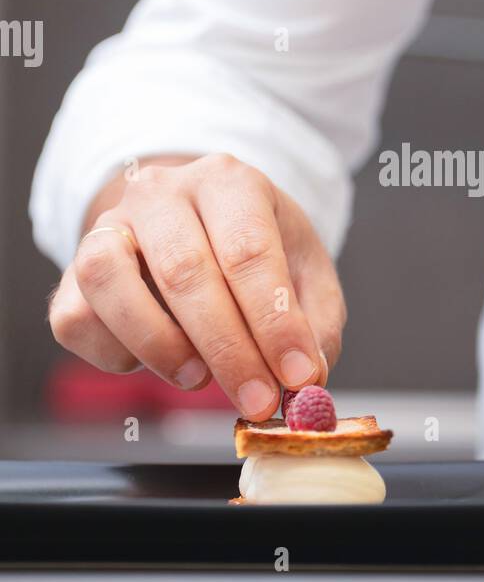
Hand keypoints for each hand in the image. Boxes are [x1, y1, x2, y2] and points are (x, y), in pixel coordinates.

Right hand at [48, 154, 345, 420]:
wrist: (195, 227)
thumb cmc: (254, 252)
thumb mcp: (304, 273)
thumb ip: (313, 325)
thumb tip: (306, 374)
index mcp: (228, 182)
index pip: (248, 249)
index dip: (273, 321)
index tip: (297, 374)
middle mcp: (160, 193)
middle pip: (183, 270)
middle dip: (227, 350)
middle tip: (257, 399)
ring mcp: (108, 227)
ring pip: (110, 280)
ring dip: (159, 346)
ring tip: (199, 377)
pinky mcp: (72, 272)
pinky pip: (77, 318)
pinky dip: (117, 354)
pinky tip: (157, 361)